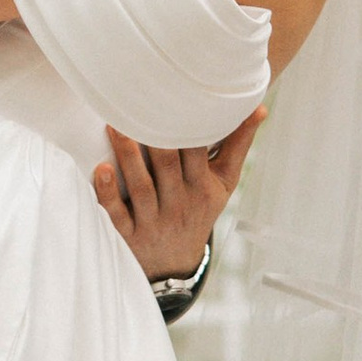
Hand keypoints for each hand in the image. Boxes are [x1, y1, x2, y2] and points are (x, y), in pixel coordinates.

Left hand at [90, 113, 262, 282]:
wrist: (175, 262)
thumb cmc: (199, 209)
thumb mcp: (223, 183)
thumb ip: (238, 145)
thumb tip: (260, 107)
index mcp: (203, 187)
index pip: (196, 152)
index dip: (184, 126)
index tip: (172, 97)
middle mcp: (179, 204)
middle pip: (167, 166)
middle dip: (152, 137)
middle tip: (134, 105)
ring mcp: (154, 222)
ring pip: (141, 187)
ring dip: (128, 156)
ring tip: (114, 126)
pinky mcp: (129, 236)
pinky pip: (117, 214)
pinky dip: (108, 192)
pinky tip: (100, 169)